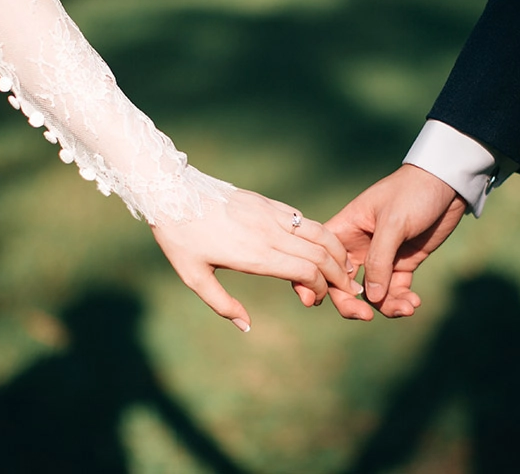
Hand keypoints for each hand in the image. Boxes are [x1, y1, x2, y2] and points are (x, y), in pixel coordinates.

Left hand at [152, 189, 363, 331]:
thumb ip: (222, 304)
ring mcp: (271, 214)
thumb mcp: (194, 277)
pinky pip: (303, 219)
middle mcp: (269, 233)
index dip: (319, 288)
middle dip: (339, 274)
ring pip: (319, 232)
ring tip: (346, 267)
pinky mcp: (268, 203)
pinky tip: (323, 246)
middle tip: (348, 289)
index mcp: (255, 255)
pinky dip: (321, 234)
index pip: (306, 271)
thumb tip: (246, 327)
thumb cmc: (180, 238)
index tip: (314, 300)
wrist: (172, 192)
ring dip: (337, 251)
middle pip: (321, 253)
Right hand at [322, 164, 466, 319]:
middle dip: (351, 304)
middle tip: (366, 317)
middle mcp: (358, 247)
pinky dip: (402, 300)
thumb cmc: (413, 193)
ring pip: (372, 293)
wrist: (448, 183)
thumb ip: (379, 260)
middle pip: (343, 284)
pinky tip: (414, 303)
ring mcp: (381, 257)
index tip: (319, 301)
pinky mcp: (403, 263)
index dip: (316, 281)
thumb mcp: (393, 223)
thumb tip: (370, 298)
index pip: (321, 260)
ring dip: (385, 306)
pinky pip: (396, 290)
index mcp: (344, 230)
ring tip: (406, 308)